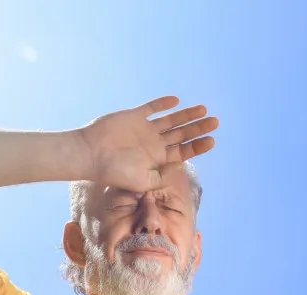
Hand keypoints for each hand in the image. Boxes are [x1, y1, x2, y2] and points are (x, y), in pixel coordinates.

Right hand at [75, 96, 218, 191]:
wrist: (91, 155)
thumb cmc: (115, 172)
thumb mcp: (144, 182)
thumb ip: (164, 177)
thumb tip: (181, 167)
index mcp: (157, 160)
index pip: (183, 152)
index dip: (198, 146)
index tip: (212, 140)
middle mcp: (153, 144)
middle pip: (181, 135)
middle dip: (198, 128)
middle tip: (215, 122)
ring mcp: (144, 130)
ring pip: (171, 121)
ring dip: (187, 115)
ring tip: (204, 110)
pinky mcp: (133, 117)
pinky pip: (151, 108)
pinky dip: (162, 104)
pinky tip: (176, 101)